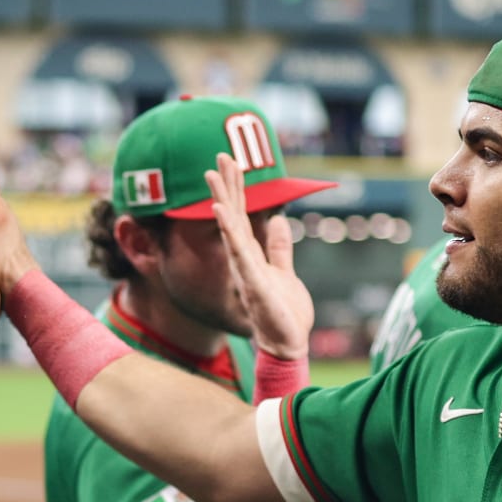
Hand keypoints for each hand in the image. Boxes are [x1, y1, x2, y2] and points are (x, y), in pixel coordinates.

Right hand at [205, 151, 313, 358]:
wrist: (288, 344)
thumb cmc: (284, 314)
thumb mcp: (285, 272)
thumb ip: (278, 248)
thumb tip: (276, 219)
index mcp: (252, 257)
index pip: (242, 218)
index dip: (237, 190)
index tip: (231, 163)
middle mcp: (244, 261)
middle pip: (234, 216)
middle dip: (227, 185)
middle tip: (220, 156)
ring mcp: (246, 270)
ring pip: (232, 229)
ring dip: (223, 200)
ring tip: (214, 175)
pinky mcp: (254, 283)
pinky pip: (239, 253)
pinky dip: (229, 230)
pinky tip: (221, 210)